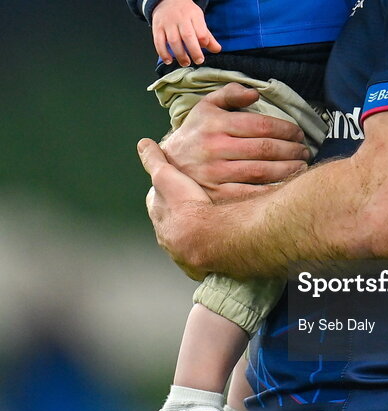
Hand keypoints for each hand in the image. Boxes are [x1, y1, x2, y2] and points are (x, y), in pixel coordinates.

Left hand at [138, 137, 211, 279]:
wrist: (206, 238)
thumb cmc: (186, 205)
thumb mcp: (166, 176)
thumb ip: (155, 160)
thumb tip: (143, 144)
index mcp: (159, 215)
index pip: (158, 201)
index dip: (167, 191)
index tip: (177, 183)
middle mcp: (168, 237)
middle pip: (173, 222)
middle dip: (182, 214)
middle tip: (198, 203)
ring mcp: (183, 253)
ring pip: (189, 240)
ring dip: (197, 233)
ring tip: (214, 224)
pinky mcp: (200, 266)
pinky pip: (204, 256)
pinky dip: (210, 249)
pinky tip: (222, 242)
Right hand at [152, 0, 220, 66]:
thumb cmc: (186, 13)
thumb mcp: (199, 20)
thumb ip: (208, 36)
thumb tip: (217, 49)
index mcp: (194, 15)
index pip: (201, 31)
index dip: (204, 42)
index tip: (204, 48)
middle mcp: (180, 18)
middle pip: (188, 36)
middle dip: (194, 51)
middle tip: (198, 61)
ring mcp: (167, 23)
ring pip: (173, 41)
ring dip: (180, 55)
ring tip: (185, 63)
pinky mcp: (157, 28)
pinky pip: (158, 42)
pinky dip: (163, 53)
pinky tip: (169, 60)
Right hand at [160, 83, 310, 201]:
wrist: (169, 163)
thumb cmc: (195, 131)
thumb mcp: (207, 105)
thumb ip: (230, 93)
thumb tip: (255, 94)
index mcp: (216, 124)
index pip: (261, 125)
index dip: (286, 129)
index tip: (298, 133)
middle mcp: (215, 148)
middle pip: (265, 149)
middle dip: (291, 150)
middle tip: (304, 151)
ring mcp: (215, 173)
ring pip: (261, 171)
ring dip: (288, 170)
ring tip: (301, 166)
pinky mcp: (216, 195)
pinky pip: (251, 193)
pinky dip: (272, 190)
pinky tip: (285, 186)